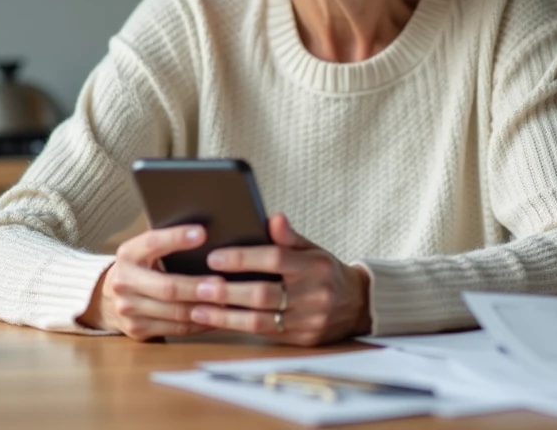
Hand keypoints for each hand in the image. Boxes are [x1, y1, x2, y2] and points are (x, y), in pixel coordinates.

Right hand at [78, 224, 219, 340]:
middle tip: (223, 283)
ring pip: (174, 312)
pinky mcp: (138, 330)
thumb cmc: (140, 267)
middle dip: (197, 287)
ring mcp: (129, 309)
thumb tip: (206, 236)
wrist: (106, 298)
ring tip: (227, 301)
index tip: (202, 233)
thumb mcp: (144, 250)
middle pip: (167, 287)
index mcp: (128, 254)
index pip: (153, 242)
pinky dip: (200, 324)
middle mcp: (124, 282)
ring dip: (204, 308)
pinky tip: (217, 317)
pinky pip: (176, 329)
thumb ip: (167, 244)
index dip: (177, 238)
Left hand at [189, 213, 371, 346]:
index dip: (243, 258)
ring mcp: (309, 320)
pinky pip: (265, 335)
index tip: (214, 258)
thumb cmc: (325, 272)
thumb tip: (273, 218)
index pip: (274, 259)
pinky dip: (238, 328)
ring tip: (199, 309)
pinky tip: (218, 322)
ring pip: (260, 320)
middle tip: (199, 286)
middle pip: (263, 293)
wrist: (357, 304)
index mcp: (315, 266)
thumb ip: (289, 237)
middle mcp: (314, 294)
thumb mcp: (313, 249)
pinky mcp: (303, 339)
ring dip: (226, 316)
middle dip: (227, 291)